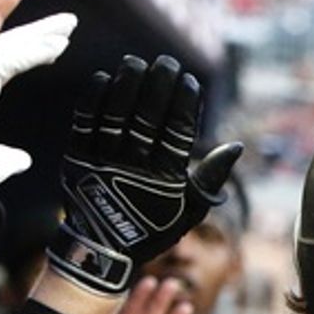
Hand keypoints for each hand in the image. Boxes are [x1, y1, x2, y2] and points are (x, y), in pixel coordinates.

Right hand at [0, 13, 75, 222]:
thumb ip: (2, 161)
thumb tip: (21, 160)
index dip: (25, 53)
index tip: (50, 48)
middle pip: (5, 49)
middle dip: (37, 36)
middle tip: (64, 26)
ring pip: (8, 48)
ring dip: (40, 37)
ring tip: (65, 27)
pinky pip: (9, 60)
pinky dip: (33, 51)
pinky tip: (55, 44)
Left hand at [48, 56, 243, 294]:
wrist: (102, 251)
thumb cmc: (151, 227)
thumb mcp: (189, 210)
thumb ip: (211, 178)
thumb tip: (236, 146)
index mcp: (165, 178)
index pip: (178, 132)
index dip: (184, 104)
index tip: (188, 80)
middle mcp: (134, 167)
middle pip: (148, 118)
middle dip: (158, 86)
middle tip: (165, 62)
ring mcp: (104, 163)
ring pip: (117, 117)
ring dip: (126, 86)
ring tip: (135, 63)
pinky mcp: (77, 161)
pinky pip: (85, 126)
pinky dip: (93, 102)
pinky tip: (102, 79)